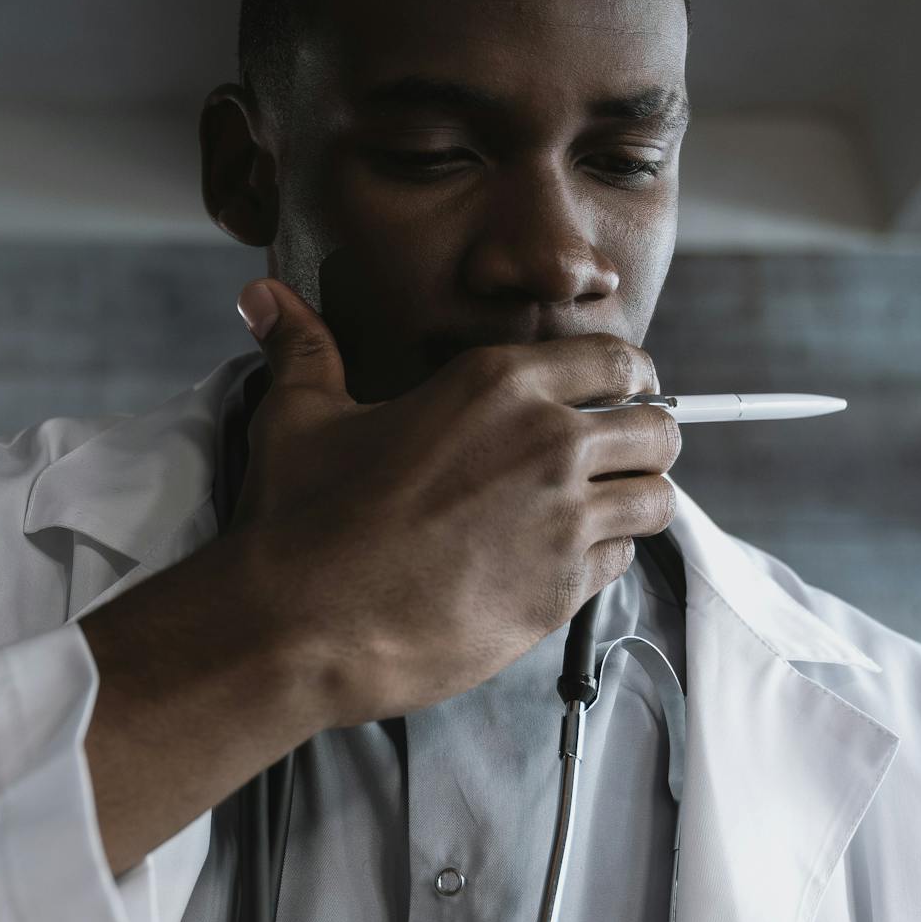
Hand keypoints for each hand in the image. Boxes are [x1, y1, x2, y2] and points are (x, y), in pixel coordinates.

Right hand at [228, 277, 679, 727]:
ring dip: (636, 502)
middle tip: (620, 457)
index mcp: (494, 384)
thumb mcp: (299, 417)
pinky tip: (564, 558)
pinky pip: (623, 560)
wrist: (302, 626)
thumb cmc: (300, 519)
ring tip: (604, 510)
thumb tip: (262, 295)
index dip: (631, 375)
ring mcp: (561, 521)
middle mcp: (545, 444)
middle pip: (659, 429)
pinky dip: (606, 558)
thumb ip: (303, 347)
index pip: (617, 360)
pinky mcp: (561, 590)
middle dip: (647, 440)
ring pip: (656, 498)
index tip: (626, 390)